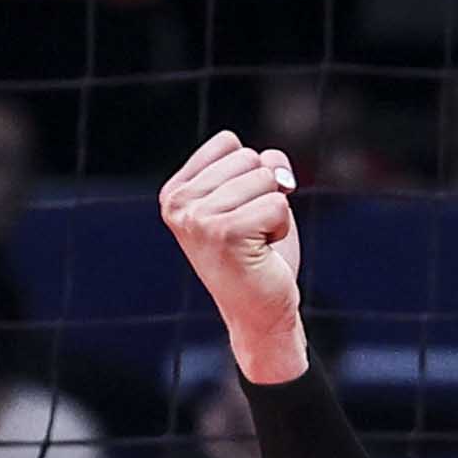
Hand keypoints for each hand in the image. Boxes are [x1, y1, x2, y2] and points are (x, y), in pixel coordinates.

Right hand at [158, 130, 311, 388]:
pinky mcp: (225, 232)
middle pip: (249, 158)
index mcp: (175, 191)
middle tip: (251, 231)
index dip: (251, 173)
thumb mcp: (254, 197)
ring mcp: (198, 218)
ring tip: (255, 241)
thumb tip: (277, 168)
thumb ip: (262, 166)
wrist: (259, 314)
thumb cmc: (257, 256)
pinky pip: (278, 204)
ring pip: (266, 178)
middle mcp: (179, 203)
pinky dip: (281, 227)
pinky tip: (262, 251)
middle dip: (265, 192)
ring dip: (275, 211)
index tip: (240, 210)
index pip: (229, 143)